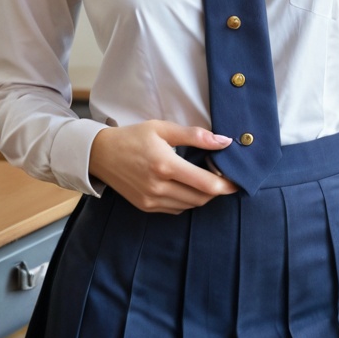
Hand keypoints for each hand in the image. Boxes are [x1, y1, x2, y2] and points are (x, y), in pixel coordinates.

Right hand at [89, 119, 238, 213]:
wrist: (101, 155)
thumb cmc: (133, 137)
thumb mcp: (163, 128)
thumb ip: (195, 135)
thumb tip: (224, 141)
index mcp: (165, 165)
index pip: (205, 183)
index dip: (226, 185)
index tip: (238, 181)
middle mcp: (159, 187)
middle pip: (201, 198)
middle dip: (216, 190)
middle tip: (223, 177)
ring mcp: (152, 200)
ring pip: (190, 205)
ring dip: (202, 195)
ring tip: (205, 179)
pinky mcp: (147, 207)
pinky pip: (176, 209)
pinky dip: (187, 200)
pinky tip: (186, 186)